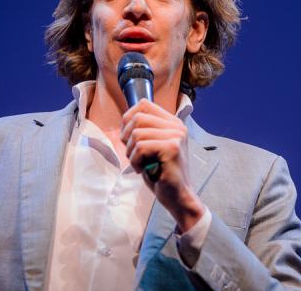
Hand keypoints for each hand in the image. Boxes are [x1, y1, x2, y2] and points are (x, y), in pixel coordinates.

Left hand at [120, 99, 204, 231]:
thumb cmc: (161, 173)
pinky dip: (135, 161)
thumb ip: (143, 131)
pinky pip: (141, 147)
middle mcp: (177, 126)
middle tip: (134, 155)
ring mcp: (176, 136)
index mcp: (173, 123)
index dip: (128, 118)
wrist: (178, 196)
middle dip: (127, 138)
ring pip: (137, 134)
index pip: (144, 104)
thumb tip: (123, 122)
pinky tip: (144, 170)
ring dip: (131, 153)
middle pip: (138, 118)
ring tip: (141, 164)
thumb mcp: (151, 146)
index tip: (128, 137)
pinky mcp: (172, 148)